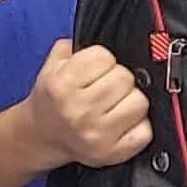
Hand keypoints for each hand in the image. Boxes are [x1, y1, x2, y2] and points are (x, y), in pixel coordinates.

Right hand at [21, 38, 151, 168]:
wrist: (42, 136)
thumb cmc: (53, 98)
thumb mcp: (53, 65)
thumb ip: (75, 46)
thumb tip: (109, 33)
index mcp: (62, 85)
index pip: (105, 57)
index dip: (104, 60)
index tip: (96, 70)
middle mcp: (79, 110)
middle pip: (125, 78)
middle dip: (119, 80)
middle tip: (107, 89)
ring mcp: (97, 134)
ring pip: (140, 102)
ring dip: (131, 101)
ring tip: (115, 105)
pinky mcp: (112, 153)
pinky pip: (145, 131)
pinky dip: (139, 125)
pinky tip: (123, 123)